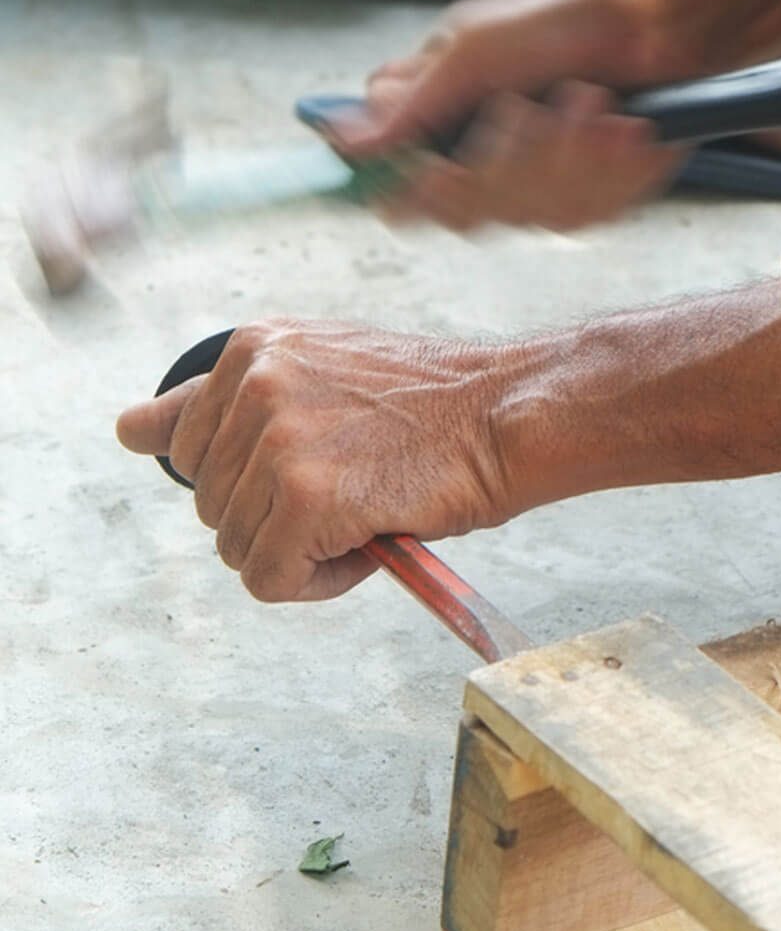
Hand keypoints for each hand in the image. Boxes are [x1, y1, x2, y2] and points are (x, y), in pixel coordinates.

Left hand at [115, 320, 514, 602]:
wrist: (505, 414)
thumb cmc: (427, 404)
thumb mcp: (316, 373)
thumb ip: (217, 401)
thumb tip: (125, 430)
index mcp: (252, 349)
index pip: (188, 448)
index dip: (252, 477)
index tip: (308, 466)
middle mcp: (256, 384)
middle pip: (211, 504)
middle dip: (276, 515)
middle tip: (354, 486)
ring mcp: (280, 441)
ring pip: (237, 547)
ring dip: (300, 548)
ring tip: (367, 507)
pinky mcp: (309, 498)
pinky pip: (271, 580)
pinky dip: (319, 581)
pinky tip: (368, 541)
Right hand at [328, 0, 685, 230]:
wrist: (653, 26)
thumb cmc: (559, 25)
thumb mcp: (473, 48)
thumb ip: (412, 100)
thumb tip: (341, 137)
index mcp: (445, 128)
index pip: (407, 196)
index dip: (413, 198)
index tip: (435, 175)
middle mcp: (488, 168)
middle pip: (470, 213)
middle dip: (507, 158)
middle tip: (527, 105)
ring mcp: (542, 190)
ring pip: (533, 215)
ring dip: (568, 152)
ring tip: (589, 98)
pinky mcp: (595, 201)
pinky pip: (590, 213)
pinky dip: (610, 164)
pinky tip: (624, 128)